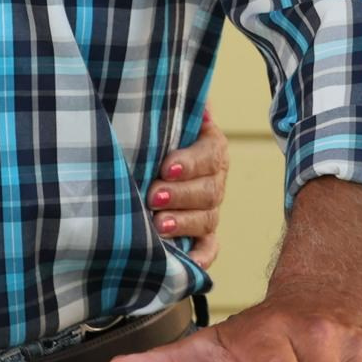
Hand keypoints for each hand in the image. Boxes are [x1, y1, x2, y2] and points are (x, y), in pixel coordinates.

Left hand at [144, 105, 230, 265]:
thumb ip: (173, 105)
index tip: (165, 167)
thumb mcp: (163, 117)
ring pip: (207, 218)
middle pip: (209, 190)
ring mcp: (210, 209)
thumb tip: (193, 98)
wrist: (146, 163)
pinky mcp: (202, 235)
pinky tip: (188, 262)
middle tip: (153, 195)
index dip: (189, 163)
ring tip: (159, 225)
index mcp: (210, 147)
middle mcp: (214, 179)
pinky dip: (202, 258)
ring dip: (184, 222)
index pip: (209, 155)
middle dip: (180, 194)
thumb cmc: (153, 135)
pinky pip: (209, 248)